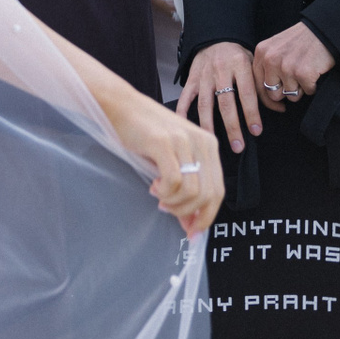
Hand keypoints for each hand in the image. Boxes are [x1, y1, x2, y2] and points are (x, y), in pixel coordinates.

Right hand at [106, 88, 223, 237]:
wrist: (121, 106)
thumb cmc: (144, 133)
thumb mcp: (172, 159)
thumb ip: (184, 187)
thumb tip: (189, 223)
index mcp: (209, 144)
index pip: (218, 191)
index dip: (206, 216)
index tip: (192, 232)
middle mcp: (202, 142)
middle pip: (209, 195)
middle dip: (188, 213)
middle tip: (168, 211)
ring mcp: (184, 141)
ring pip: (193, 191)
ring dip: (174, 203)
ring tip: (159, 196)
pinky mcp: (164, 142)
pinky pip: (174, 181)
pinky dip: (164, 192)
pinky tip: (154, 186)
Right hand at [176, 40, 267, 152]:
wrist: (215, 38)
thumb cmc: (237, 56)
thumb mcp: (254, 65)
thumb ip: (264, 88)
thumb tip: (280, 109)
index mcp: (240, 65)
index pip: (247, 93)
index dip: (252, 113)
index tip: (256, 131)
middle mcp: (221, 70)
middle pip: (226, 102)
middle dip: (232, 126)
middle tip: (238, 146)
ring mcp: (204, 76)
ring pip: (205, 103)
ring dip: (209, 124)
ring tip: (213, 141)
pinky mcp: (191, 79)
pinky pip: (185, 97)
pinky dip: (183, 111)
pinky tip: (185, 126)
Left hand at [252, 22, 336, 104]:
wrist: (323, 30)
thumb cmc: (300, 40)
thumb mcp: (275, 47)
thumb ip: (267, 66)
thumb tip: (267, 95)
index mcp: (261, 53)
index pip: (257, 85)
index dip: (267, 99)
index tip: (277, 104)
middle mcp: (270, 60)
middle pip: (274, 94)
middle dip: (286, 92)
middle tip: (296, 79)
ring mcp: (286, 67)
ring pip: (291, 96)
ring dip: (301, 89)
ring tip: (305, 71)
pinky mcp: (303, 73)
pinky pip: (308, 92)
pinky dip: (313, 86)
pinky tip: (314, 72)